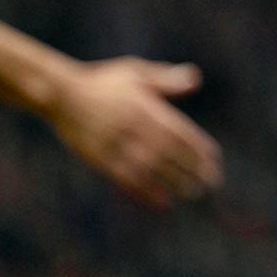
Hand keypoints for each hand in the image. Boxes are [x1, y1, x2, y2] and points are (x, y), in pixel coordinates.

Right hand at [45, 57, 223, 206]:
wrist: (62, 95)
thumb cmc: (103, 82)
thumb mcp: (136, 73)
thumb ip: (166, 79)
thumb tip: (195, 79)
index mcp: (146, 108)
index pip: (180, 132)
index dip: (198, 148)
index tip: (214, 158)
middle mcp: (135, 129)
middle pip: (170, 154)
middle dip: (192, 169)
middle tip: (212, 182)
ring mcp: (118, 146)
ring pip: (152, 170)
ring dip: (174, 183)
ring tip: (193, 194)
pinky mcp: (102, 160)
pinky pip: (128, 180)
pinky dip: (146, 193)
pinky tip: (162, 202)